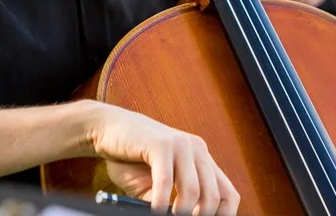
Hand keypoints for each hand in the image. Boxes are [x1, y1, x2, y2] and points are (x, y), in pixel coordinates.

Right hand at [87, 102, 238, 215]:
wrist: (106, 129)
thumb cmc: (132, 159)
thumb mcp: (161, 185)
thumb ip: (176, 200)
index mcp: (202, 159)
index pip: (228, 195)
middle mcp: (196, 149)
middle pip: (214, 196)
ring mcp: (180, 144)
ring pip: (193, 190)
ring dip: (181, 212)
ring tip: (166, 215)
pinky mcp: (159, 143)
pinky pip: (166, 181)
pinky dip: (161, 202)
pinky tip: (154, 208)